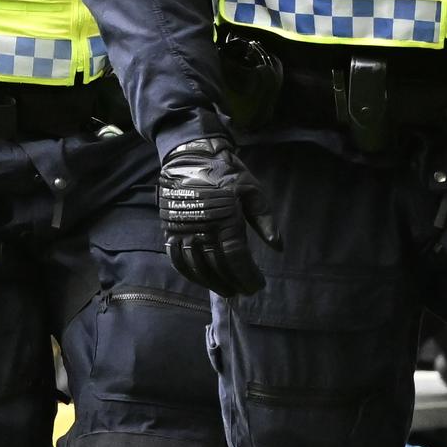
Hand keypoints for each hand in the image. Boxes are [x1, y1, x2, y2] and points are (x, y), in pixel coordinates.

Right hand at [156, 136, 265, 297]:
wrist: (191, 155)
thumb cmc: (226, 173)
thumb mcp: (253, 191)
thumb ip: (265, 220)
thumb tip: (277, 247)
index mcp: (226, 218)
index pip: (237, 258)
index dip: (247, 276)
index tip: (257, 285)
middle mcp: (203, 228)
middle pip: (218, 266)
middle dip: (234, 283)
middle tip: (244, 291)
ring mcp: (183, 230)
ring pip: (197, 267)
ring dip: (212, 283)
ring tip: (227, 291)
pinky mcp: (169, 229)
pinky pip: (176, 259)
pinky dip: (190, 274)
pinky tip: (202, 279)